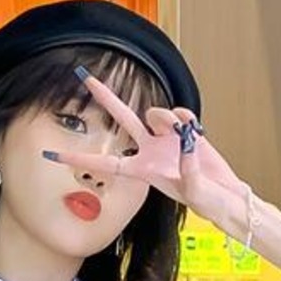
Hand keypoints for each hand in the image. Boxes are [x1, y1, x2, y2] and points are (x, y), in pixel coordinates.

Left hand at [78, 69, 252, 248]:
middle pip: (122, 119)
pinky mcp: (185, 133)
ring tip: (183, 134)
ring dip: (166, 118)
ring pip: (155, 113)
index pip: (106, 164)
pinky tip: (195, 131)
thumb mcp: (195, 194)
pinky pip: (179, 114)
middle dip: (106, 98)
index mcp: (144, 171)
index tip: (53, 156)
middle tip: (87, 78)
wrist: (227, 197)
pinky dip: (185, 119)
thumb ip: (188, 170)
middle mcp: (150, 151)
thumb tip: (185, 145)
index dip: (79, 160)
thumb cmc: (209, 202)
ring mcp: (166, 140)